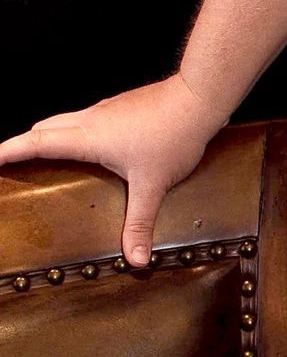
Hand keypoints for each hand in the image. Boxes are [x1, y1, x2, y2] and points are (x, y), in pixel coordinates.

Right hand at [0, 73, 229, 270]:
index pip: (36, 142)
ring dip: (48, 135)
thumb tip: (137, 258)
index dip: (9, 151)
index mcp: (88, 137)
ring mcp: (106, 110)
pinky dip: (73, 131)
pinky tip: (88, 145)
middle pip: (44, 128)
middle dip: (23, 144)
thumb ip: (141, 222)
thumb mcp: (153, 185)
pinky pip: (86, 118)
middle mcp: (91, 119)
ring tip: (43, 155)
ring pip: (64, 120)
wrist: (198, 98)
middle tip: (10, 161)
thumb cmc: (174, 135)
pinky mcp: (121, 106)